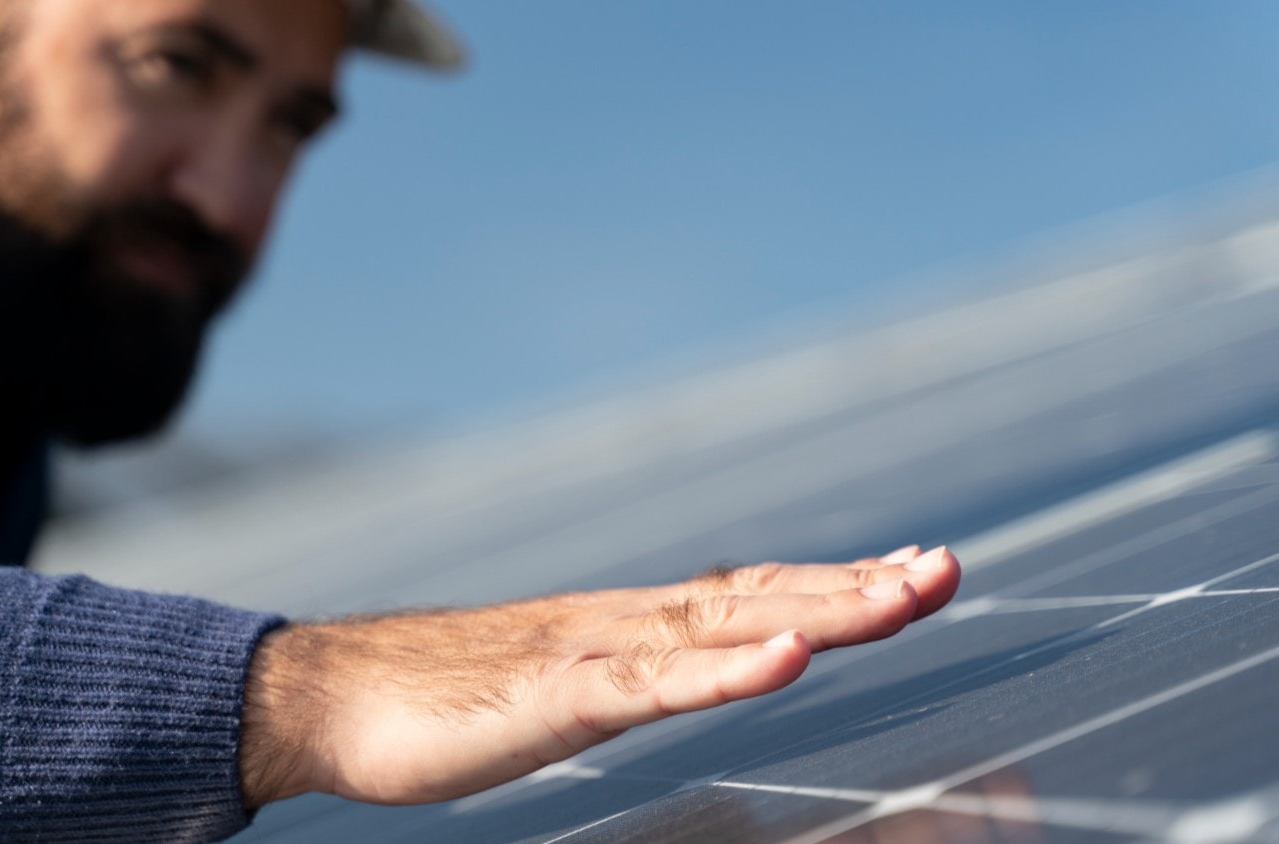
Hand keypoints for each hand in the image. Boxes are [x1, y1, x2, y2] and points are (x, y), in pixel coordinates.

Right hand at [238, 545, 960, 807]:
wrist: (332, 696)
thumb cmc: (443, 697)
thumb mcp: (563, 682)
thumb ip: (629, 672)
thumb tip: (694, 667)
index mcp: (633, 625)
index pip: (756, 593)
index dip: (838, 582)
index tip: (914, 572)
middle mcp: (627, 623)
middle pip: (763, 596)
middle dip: (861, 586)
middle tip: (947, 569)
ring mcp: (594, 653)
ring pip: (726, 627)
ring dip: (821, 611)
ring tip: (904, 596)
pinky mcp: (555, 693)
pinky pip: (651, 682)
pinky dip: (724, 669)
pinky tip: (782, 660)